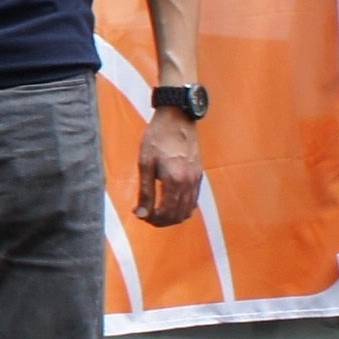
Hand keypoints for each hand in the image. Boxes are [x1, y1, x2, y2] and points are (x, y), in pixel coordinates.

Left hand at [135, 108, 202, 227]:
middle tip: (146, 215)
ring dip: (172, 216)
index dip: (151, 219)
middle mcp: (190, 183)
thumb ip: (145, 192)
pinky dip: (182, 207)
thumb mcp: (145, 164)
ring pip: (188, 211)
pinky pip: (193, 200)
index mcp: (175, 181)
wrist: (177, 117)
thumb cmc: (158, 137)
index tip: (139, 214)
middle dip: (161, 221)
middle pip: (178, 216)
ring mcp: (197, 179)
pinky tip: (169, 202)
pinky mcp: (199, 175)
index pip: (166, 214)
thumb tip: (141, 214)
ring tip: (156, 210)